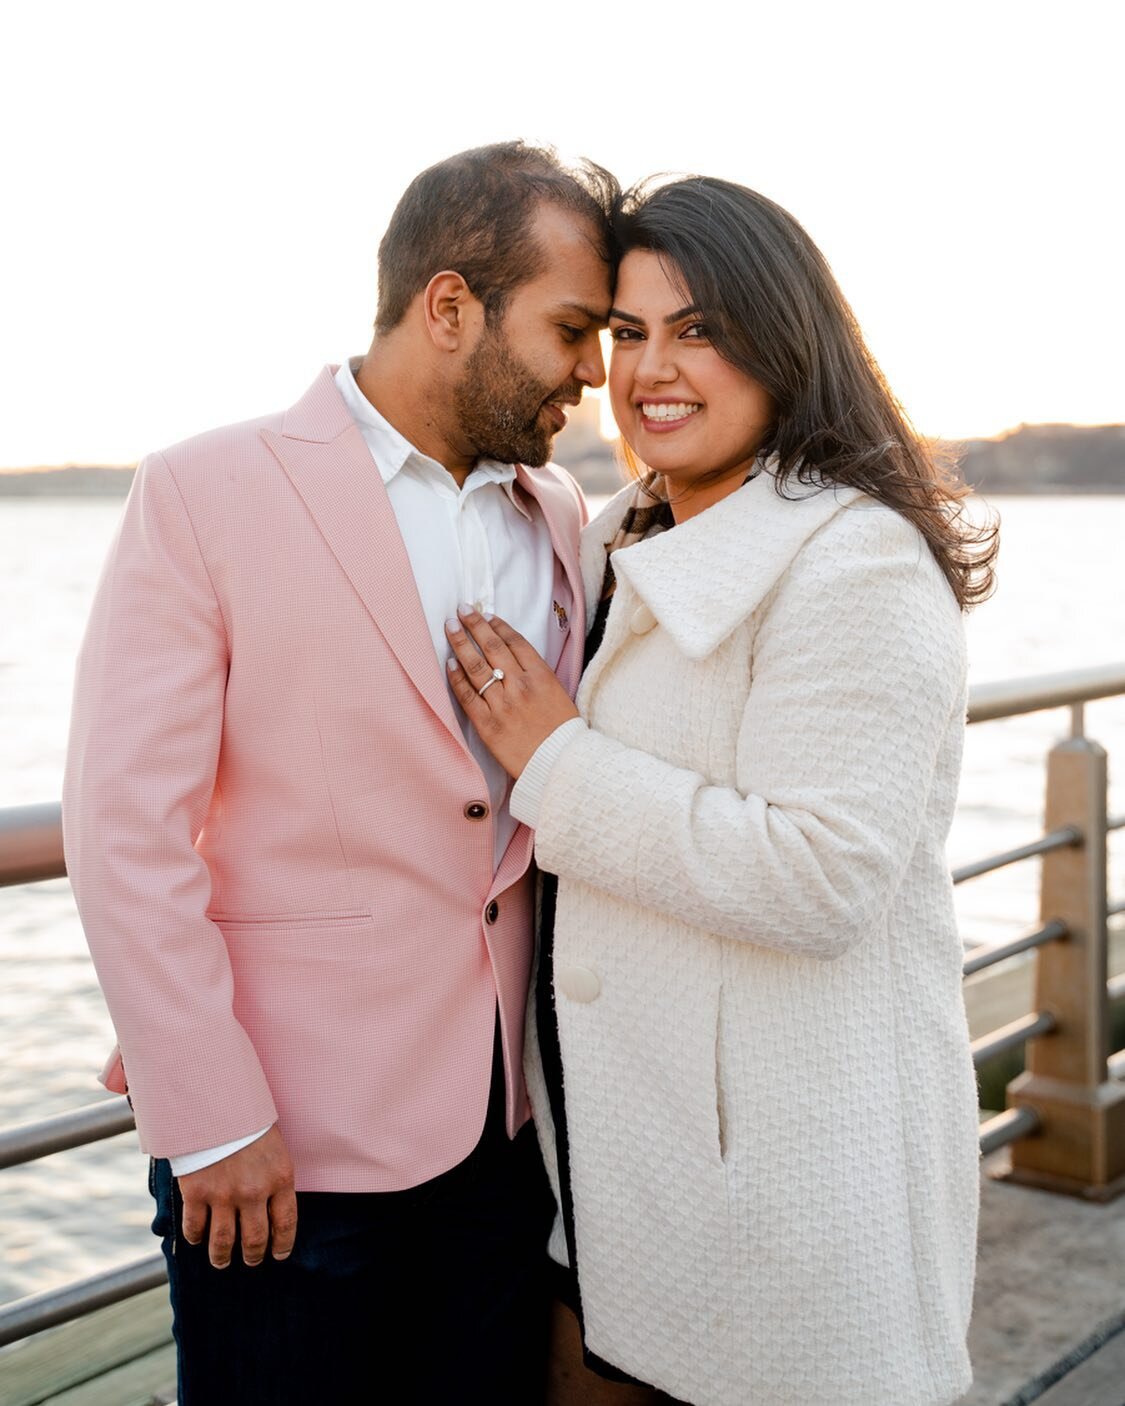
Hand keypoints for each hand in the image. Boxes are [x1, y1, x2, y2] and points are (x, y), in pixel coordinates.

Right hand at [178, 1124, 296, 1268]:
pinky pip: (195, 1227)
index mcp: (280, 1177)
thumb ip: (274, 1175)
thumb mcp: (275, 1145)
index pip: (285, 1223)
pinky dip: (195, 1237)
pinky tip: (197, 1239)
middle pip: (255, 1238)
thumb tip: (273, 1201)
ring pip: (223, 1241)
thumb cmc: (249, 1118)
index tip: (278, 1254)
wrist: (217, 1101)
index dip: (282, 1244)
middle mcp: (254, 1192)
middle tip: (251, 1260)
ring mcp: (223, 1195)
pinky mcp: (196, 1193)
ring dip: (222, 1256)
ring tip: (222, 1261)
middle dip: (253, 1255)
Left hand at [445, 606, 578, 778]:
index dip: (498, 625)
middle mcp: (520, 686)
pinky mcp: (488, 724)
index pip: (515, 642)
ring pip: (477, 667)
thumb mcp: (558, 693)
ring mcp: (503, 705)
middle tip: (461, 610)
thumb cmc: (562, 731)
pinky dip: (457, 678)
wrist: (560, 764)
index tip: (486, 615)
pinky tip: (449, 663)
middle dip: (475, 625)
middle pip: (492, 648)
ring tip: (450, 627)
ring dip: (461, 644)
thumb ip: (537, 673)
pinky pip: (468, 696)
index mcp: (541, 676)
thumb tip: (514, 655)